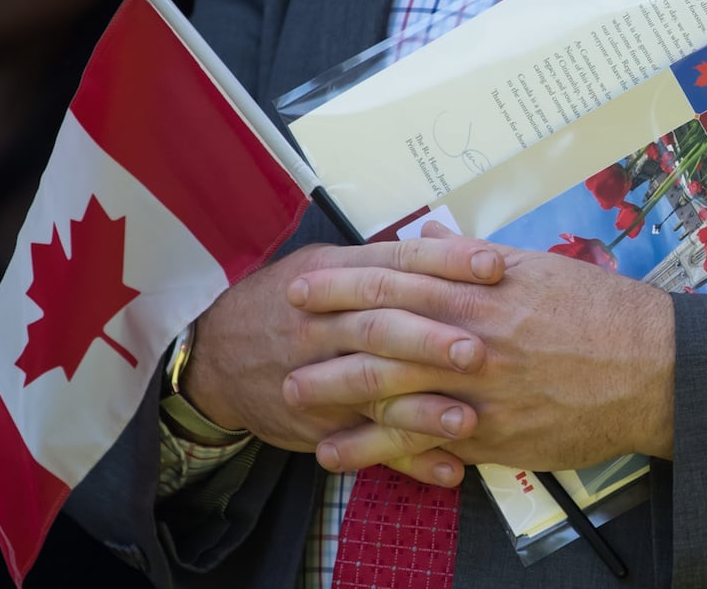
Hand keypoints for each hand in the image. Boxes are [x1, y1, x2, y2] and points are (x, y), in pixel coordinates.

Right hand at [181, 238, 503, 485]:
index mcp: (334, 276)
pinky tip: (449, 469)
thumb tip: (446, 236)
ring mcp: (318, 376)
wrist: (214, 354)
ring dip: (420, 408)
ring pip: (369, 388)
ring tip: (467, 420)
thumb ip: (384, 259)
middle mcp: (324, 323)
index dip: (445, 264)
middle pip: (378, 326)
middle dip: (428, 338)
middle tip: (478, 350)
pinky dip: (408, 460)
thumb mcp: (324, 266)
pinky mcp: (319, 423)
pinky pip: (366, 445)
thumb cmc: (286, 303)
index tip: (493, 268)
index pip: (394, 263)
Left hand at [284, 222, 676, 472]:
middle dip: (328, 333)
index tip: (308, 281)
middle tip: (284, 334)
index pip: (400, 278)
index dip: (347, 281)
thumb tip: (436, 232)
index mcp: (486, 290)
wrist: (653, 369)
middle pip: (385, 331)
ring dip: (339, 391)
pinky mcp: (492, 435)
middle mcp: (476, 335)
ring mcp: (481, 389)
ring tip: (294, 394)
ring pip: (394, 388)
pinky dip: (377, 448)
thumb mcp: (543, 269)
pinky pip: (422, 441)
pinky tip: (341, 453)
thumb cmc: (603, 314)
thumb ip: (481, 257)